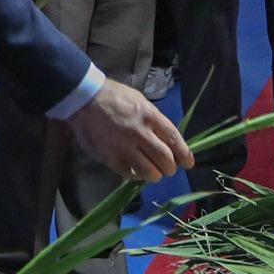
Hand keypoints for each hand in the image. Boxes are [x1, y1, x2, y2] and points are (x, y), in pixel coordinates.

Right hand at [65, 77, 189, 184]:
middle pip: (164, 159)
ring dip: (155, 175)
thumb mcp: (140, 101)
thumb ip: (155, 121)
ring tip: (153, 172)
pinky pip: (129, 174)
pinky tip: (135, 170)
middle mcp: (139, 133)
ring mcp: (123, 147)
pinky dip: (136, 175)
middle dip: (170, 168)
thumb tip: (169, 141)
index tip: (189, 163)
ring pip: (149, 171)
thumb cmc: (115, 97)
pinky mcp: (109, 158)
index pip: (173, 139)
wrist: (84, 100)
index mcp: (149, 116)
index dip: (184, 153)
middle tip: (168, 168)